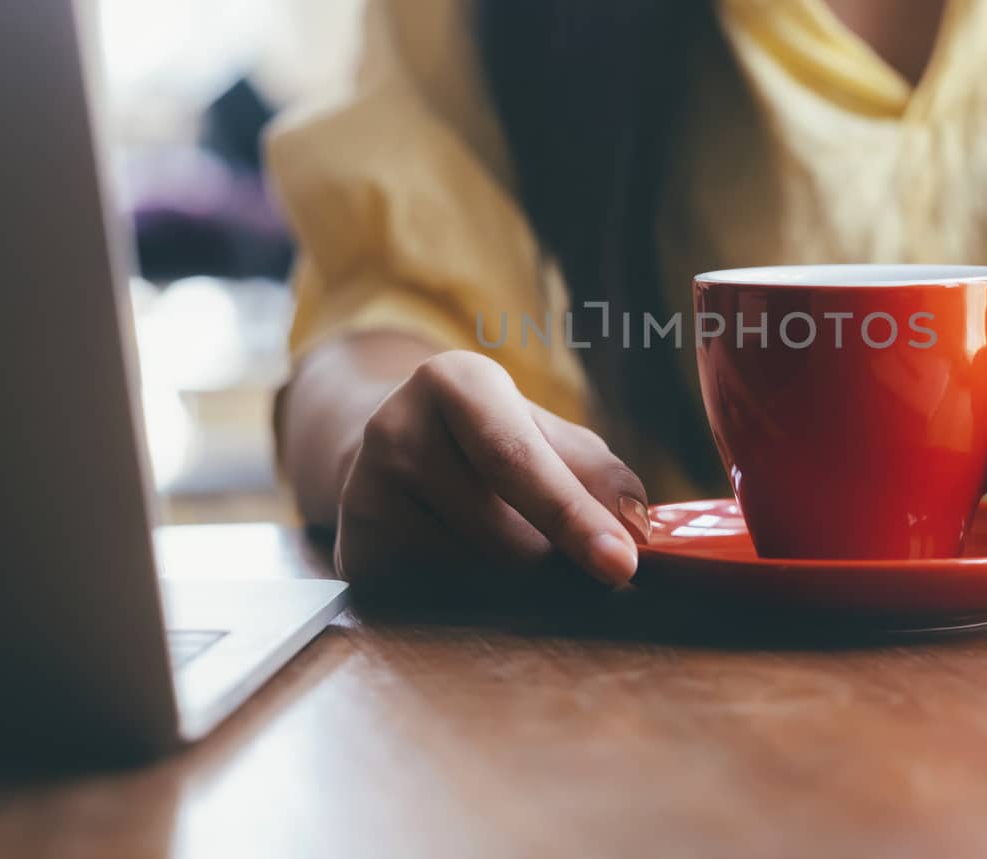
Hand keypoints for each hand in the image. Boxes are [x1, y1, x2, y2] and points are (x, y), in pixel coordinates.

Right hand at [334, 350, 650, 590]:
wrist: (396, 449)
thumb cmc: (495, 443)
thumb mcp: (550, 436)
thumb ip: (599, 475)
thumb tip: (632, 526)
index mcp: (456, 382)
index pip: (517, 461)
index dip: (572, 517)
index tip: (620, 565)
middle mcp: (395, 428)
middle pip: (503, 535)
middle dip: (554, 565)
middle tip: (570, 562)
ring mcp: (364, 492)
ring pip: (473, 578)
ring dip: (514, 587)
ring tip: (506, 549)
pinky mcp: (354, 550)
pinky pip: (437, 604)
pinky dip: (470, 602)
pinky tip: (464, 566)